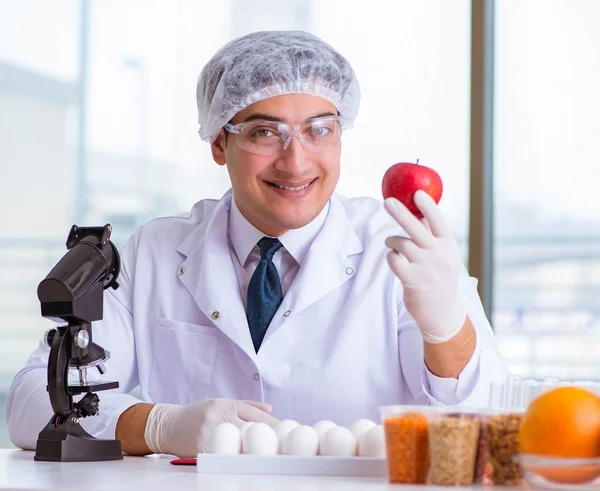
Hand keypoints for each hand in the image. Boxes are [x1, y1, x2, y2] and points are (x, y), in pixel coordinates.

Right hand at [144, 398, 277, 456]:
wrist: (168, 424)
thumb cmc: (197, 414)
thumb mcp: (221, 402)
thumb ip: (247, 406)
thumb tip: (271, 409)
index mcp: (227, 404)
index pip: (257, 414)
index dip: (274, 424)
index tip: (286, 433)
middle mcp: (220, 415)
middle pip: (251, 428)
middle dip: (268, 438)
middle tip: (282, 448)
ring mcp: (211, 431)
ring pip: (238, 443)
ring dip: (254, 451)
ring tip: (268, 457)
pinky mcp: (202, 446)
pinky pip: (222, 454)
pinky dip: (234, 459)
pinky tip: (244, 463)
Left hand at [384, 190, 465, 343]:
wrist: (443, 312)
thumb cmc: (439, 277)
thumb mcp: (443, 255)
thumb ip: (431, 236)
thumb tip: (416, 211)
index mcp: (448, 245)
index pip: (438, 221)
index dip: (427, 206)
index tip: (417, 193)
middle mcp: (439, 255)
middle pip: (416, 228)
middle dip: (400, 213)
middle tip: (387, 202)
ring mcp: (426, 268)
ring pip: (401, 243)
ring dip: (392, 242)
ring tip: (392, 245)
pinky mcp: (413, 281)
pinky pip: (394, 260)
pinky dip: (391, 257)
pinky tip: (395, 260)